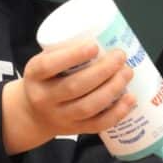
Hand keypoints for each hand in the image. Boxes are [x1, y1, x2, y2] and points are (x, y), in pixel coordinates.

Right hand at [1, 40, 135, 154]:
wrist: (32, 114)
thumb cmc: (44, 79)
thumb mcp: (43, 62)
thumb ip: (63, 50)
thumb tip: (102, 33)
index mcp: (34, 75)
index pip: (49, 66)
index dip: (73, 56)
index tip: (94, 46)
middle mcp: (44, 98)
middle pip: (74, 86)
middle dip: (102, 71)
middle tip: (120, 57)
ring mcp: (60, 117)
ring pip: (88, 106)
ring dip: (112, 89)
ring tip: (127, 73)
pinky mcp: (75, 130)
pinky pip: (97, 125)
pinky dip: (117, 113)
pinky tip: (130, 99)